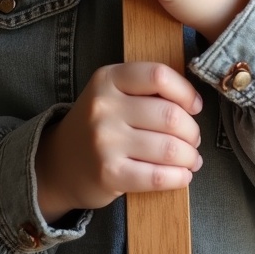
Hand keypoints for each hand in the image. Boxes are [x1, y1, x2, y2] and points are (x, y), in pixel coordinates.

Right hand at [34, 62, 202, 222]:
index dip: (185, 92)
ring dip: (190, 156)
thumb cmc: (100, 123)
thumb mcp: (113, 92)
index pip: (158, 76)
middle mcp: (103, 106)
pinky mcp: (109, 174)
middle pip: (170, 115)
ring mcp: (105, 141)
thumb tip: (193, 103)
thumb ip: (146, 88)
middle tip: (193, 139)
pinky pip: (158, 176)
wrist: (60, 162)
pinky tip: (183, 175)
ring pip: (169, 147)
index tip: (194, 106)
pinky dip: (179, 177)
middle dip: (192, 130)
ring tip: (191, 159)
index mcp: (108, 78)